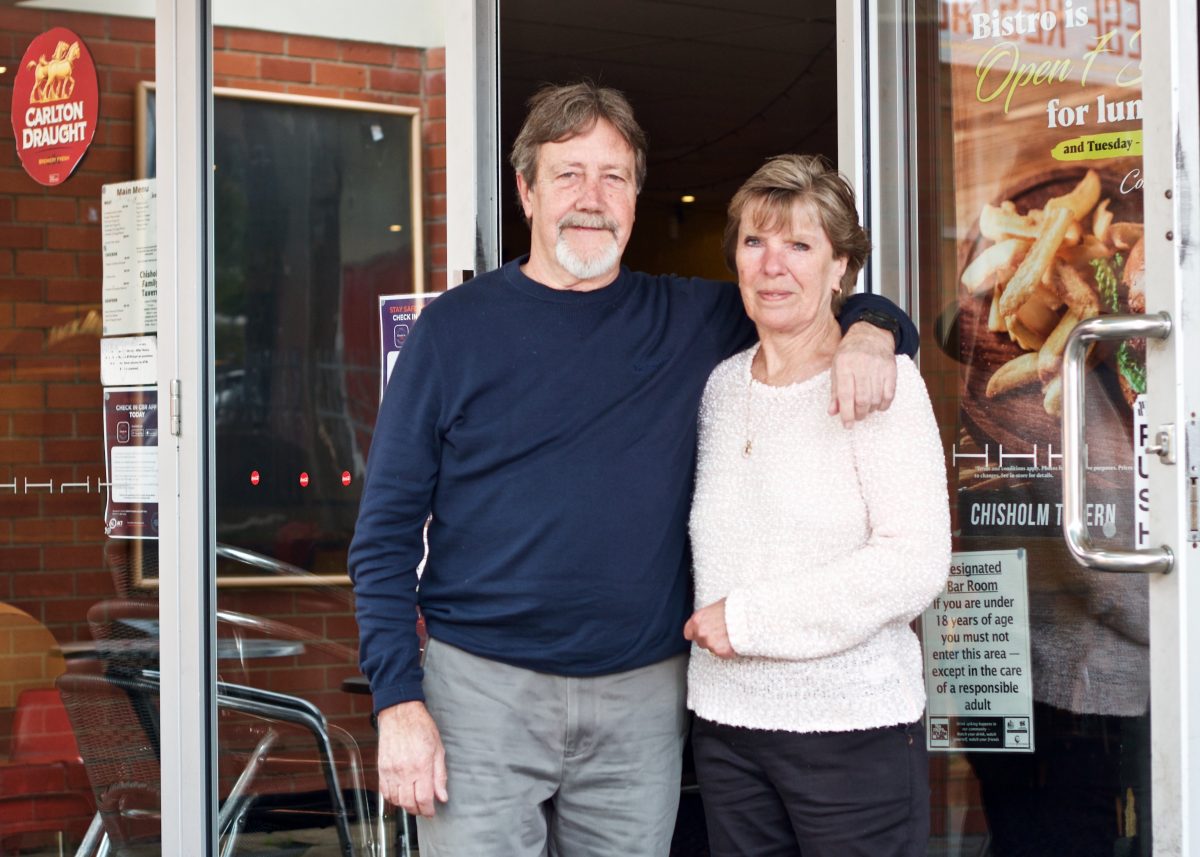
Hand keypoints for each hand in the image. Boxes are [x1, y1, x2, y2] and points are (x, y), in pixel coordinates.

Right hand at [376, 701, 448, 817]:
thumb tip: (442, 796)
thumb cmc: (421, 727)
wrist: (400, 713)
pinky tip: (400, 794)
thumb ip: (440, 775)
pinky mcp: (381, 768)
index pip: (424, 798)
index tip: (431, 811)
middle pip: (409, 803)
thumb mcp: (438, 749)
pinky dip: (392, 798)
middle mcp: (404, 771)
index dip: (428, 810)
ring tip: (413, 801)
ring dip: (405, 805)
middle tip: (423, 808)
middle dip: (418, 810)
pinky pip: (384, 791)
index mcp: (421, 766)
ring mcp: (390, 770)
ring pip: (396, 800)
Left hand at [683, 599, 736, 658]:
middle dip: (710, 639)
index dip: (697, 633)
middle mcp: (701, 632)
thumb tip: (710, 619)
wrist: (749, 614)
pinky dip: (729, 650)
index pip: (688, 633)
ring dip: (720, 645)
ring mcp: (710, 643)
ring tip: (730, 636)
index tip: (704, 632)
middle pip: (701, 642)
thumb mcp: (716, 607)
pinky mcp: (721, 651)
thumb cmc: (735, 607)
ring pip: (712, 649)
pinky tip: (735, 641)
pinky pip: (724, 654)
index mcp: (697, 619)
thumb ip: (708, 617)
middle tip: (722, 633)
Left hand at [828, 322, 897, 426]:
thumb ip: (835, 392)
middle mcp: (862, 366)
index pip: (845, 394)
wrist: (871, 335)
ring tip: (865, 409)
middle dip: (859, 414)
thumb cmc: (850, 353)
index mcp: (844, 365)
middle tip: (857, 417)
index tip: (847, 425)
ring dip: (870, 410)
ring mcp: (878, 368)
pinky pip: (889, 394)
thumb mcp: (836, 369)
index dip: (846, 413)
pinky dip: (883, 405)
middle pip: (862, 399)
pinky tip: (878, 406)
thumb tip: (833, 412)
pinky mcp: (891, 370)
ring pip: (876, 399)